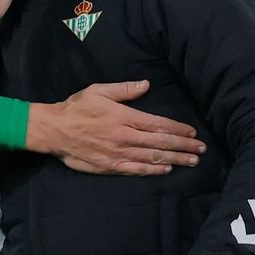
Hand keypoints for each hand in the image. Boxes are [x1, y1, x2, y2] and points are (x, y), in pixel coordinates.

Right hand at [27, 81, 204, 175]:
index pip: (158, 124)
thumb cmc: (76, 108)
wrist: (54, 130)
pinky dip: (153, 170)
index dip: (178, 129)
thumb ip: (124, 89)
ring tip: (192, 161)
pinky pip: (136, 169)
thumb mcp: (98, 91)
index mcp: (124, 117)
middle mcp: (125, 137)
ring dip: (174, 160)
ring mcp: (118, 153)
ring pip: (152, 158)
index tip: (193, 132)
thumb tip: (146, 84)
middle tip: (201, 149)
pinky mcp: (110, 166)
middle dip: (183, 146)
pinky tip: (166, 170)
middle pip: (161, 143)